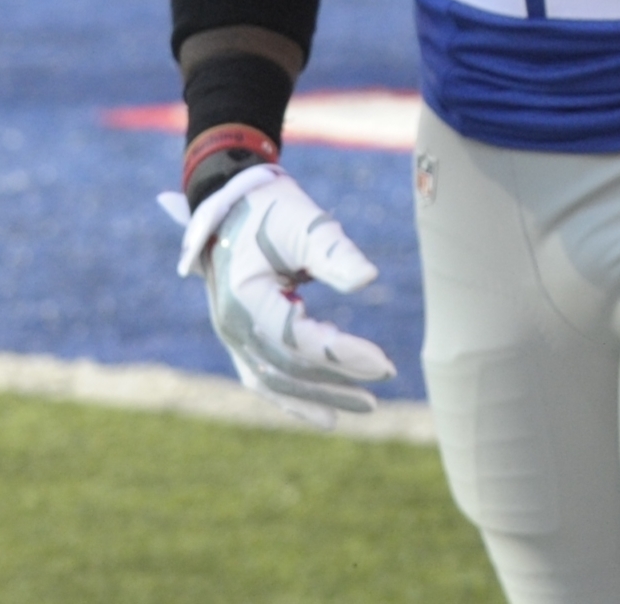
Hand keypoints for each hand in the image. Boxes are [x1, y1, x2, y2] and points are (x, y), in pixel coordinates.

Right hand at [161, 165, 394, 427]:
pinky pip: (266, 379)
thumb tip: (368, 279)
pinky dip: (295, 400)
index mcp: (243, 296)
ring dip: (322, 396)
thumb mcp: (306, 222)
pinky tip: (329, 416)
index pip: (296, 338)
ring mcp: (232, 336)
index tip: (384, 362)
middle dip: (338, 379)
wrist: (233, 203)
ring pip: (277, 380)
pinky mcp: (241, 340)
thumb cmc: (274, 209)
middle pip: (287, 367)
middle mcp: (231, 325)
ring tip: (368, 406)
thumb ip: (334, 252)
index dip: (341, 353)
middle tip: (387, 377)